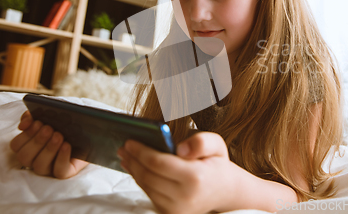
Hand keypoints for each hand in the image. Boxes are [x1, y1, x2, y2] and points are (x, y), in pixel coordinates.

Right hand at [9, 110, 87, 177]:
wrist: (91, 132)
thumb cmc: (68, 122)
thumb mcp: (53, 114)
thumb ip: (35, 115)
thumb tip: (24, 122)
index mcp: (29, 145)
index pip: (17, 145)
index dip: (25, 134)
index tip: (38, 122)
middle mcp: (36, 159)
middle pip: (25, 157)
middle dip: (37, 141)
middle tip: (49, 128)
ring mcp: (50, 168)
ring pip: (40, 166)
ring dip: (48, 149)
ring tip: (59, 135)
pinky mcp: (65, 172)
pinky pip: (59, 172)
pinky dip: (62, 158)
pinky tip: (67, 145)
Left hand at [118, 132, 235, 213]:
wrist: (224, 191)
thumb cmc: (216, 164)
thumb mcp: (217, 145)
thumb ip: (201, 142)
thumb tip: (180, 148)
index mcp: (195, 177)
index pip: (159, 163)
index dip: (141, 151)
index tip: (130, 141)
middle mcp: (185, 197)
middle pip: (148, 176)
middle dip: (133, 160)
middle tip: (123, 147)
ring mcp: (177, 209)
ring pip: (146, 186)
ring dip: (134, 170)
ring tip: (126, 155)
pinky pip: (150, 194)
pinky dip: (141, 180)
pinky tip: (135, 168)